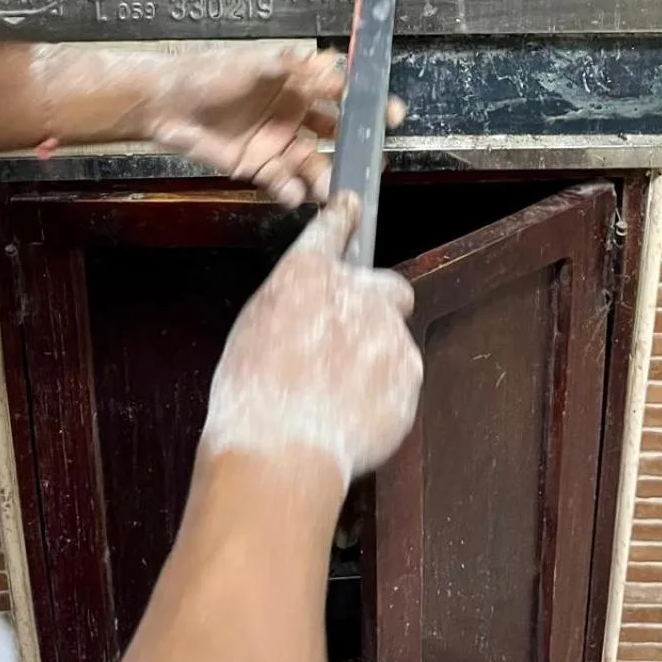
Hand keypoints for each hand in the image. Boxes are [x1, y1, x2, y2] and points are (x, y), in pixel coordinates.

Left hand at [134, 45, 403, 206]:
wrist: (167, 104)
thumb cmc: (209, 74)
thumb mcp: (252, 63)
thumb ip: (289, 66)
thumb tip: (326, 63)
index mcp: (297, 84)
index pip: (341, 93)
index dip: (366, 103)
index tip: (389, 114)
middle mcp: (294, 114)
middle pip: (335, 133)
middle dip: (355, 147)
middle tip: (371, 161)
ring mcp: (278, 142)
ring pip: (312, 162)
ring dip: (324, 176)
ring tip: (333, 190)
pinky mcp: (258, 166)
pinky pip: (282, 181)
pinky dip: (290, 190)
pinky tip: (293, 194)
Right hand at [201, 193, 423, 486]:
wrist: (282, 454)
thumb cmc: (252, 396)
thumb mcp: (255, 328)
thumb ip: (292, 303)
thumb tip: (307, 307)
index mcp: (309, 274)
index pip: (333, 228)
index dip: (343, 216)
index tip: (351, 206)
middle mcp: (357, 293)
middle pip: (388, 287)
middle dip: (376, 308)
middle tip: (350, 342)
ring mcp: (389, 334)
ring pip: (392, 338)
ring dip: (374, 357)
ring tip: (337, 396)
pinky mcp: (409, 375)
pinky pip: (400, 377)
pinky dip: (382, 391)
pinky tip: (350, 413)